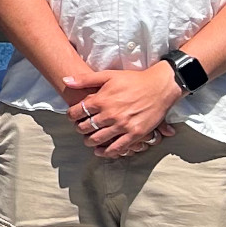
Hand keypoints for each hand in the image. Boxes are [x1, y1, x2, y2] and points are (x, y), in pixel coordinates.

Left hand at [63, 64, 180, 158]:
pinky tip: (101, 151)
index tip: (72, 116)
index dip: (71, 116)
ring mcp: (123, 125)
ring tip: (88, 140)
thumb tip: (65, 80)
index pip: (77, 112)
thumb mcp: (108, 75)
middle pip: (85, 127)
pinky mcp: (135, 134)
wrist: (160, 86)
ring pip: (98, 139)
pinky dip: (106, 152)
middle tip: (80, 128)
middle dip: (79, 129)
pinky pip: (117, 148)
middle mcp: (110, 114)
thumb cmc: (134, 80)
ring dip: (89, 142)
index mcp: (102, 100)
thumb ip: (85, 79)